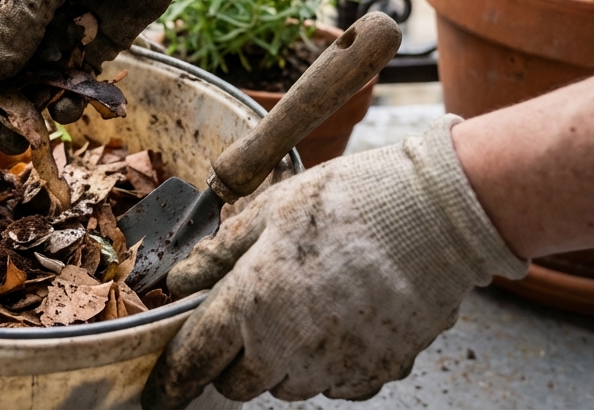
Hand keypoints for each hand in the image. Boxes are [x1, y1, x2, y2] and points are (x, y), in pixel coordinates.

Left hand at [143, 116, 527, 408]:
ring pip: (287, 386)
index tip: (158, 394)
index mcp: (250, 306)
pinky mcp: (378, 371)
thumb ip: (218, 253)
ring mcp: (335, 368)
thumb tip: (178, 279)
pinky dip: (329, 364)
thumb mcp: (269, 211)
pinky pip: (337, 385)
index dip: (170, 382)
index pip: (193, 362)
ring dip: (279, 362)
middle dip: (230, 361)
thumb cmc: (347, 202)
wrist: (436, 216)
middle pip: (238, 384)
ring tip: (300, 307)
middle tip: (244, 318)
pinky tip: (339, 320)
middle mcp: (287, 350)